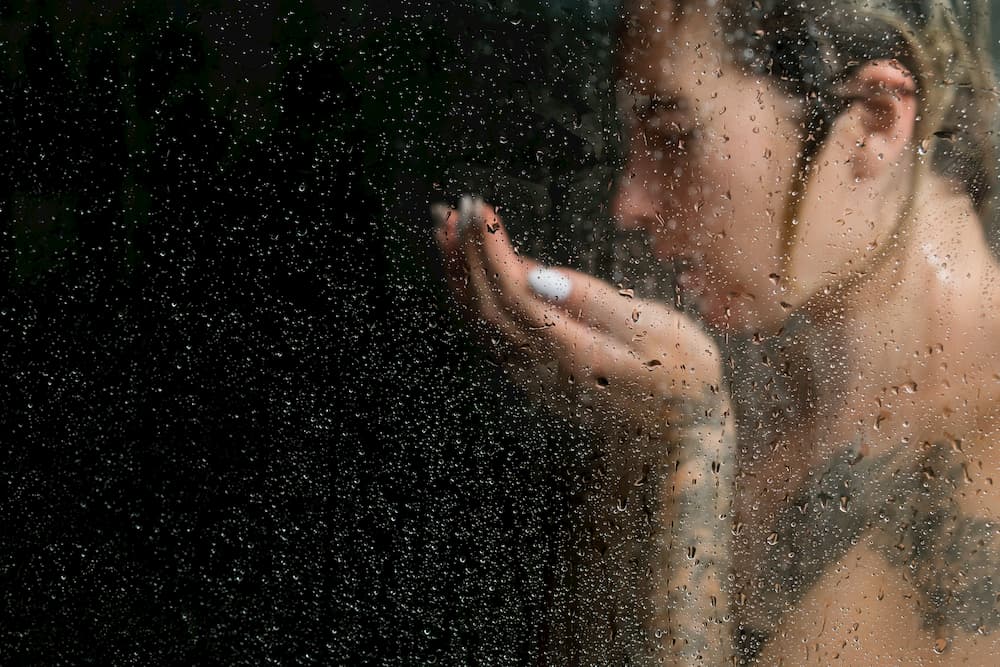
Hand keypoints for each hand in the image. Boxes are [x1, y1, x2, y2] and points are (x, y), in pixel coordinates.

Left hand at [432, 196, 722, 439]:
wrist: (678, 433)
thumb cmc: (679, 374)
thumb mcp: (654, 329)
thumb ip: (593, 300)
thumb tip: (538, 276)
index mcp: (570, 350)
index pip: (511, 292)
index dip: (489, 248)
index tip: (479, 207)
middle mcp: (541, 366)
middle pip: (484, 305)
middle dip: (464, 253)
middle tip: (453, 206)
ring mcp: (532, 374)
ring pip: (479, 320)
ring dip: (459, 273)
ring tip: (447, 229)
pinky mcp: (533, 374)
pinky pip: (488, 331)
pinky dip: (471, 294)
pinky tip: (471, 269)